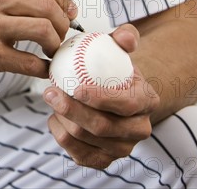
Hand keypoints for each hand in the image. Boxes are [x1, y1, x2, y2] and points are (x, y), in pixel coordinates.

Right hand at [0, 0, 77, 89]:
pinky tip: (41, 70)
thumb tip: (60, 5)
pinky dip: (43, 68)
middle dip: (63, 25)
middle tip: (61, 37)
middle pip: (47, 6)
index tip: (68, 13)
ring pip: (44, 30)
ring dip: (56, 45)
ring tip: (51, 52)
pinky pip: (30, 62)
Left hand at [44, 25, 159, 168]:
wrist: (114, 90)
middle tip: (50, 91)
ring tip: (51, 98)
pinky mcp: (103, 159)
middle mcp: (139, 130)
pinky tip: (55, 117)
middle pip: (102, 127)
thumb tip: (124, 37)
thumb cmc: (114, 67)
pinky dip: (60, 134)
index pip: (125, 105)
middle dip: (71, 110)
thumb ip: (125, 36)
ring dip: (62, 119)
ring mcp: (122, 148)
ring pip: (85, 140)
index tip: (75, 87)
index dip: (100, 98)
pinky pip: (77, 154)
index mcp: (147, 102)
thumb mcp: (121, 47)